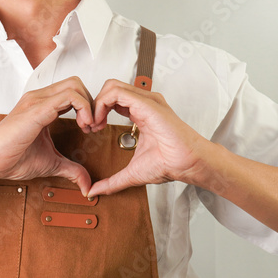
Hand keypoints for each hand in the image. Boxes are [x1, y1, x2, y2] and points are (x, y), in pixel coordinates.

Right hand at [0, 77, 95, 194]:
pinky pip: (70, 96)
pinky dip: (84, 108)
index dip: (87, 108)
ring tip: (87, 126)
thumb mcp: (51, 163)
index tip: (89, 129)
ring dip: (89, 105)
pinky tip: (82, 127)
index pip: (73, 92)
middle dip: (91, 103)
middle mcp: (40, 98)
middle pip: (77, 83)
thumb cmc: (11, 158)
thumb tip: (86, 183)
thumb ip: (71, 169)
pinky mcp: (38, 109)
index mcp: (42, 106)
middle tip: (91, 126)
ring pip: (75, 85)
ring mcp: (38, 100)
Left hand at [86, 79, 212, 196]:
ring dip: (96, 103)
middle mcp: (144, 103)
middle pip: (110, 88)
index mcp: (142, 113)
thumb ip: (112, 182)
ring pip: (111, 86)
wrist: (187, 163)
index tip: (92, 130)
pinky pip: (116, 92)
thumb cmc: (170, 163)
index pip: (113, 99)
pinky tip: (100, 121)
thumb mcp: (132, 173)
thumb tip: (94, 191)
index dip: (98, 111)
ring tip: (94, 124)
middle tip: (90, 126)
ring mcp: (145, 100)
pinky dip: (102, 104)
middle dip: (94, 105)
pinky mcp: (146, 102)